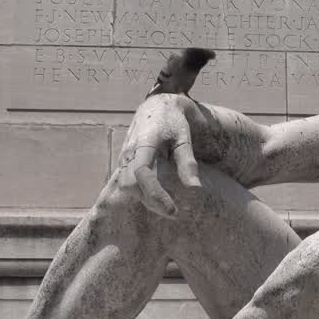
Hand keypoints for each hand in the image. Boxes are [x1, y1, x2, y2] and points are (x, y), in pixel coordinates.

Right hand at [115, 94, 201, 217]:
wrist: (157, 106)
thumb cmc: (173, 122)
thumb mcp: (184, 139)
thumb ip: (188, 163)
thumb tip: (195, 189)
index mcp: (144, 143)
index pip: (142, 174)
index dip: (154, 194)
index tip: (172, 210)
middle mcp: (129, 151)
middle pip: (129, 185)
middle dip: (149, 201)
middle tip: (173, 212)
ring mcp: (123, 157)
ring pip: (126, 186)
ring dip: (145, 199)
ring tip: (168, 206)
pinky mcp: (124, 162)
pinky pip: (128, 182)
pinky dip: (142, 192)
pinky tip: (158, 197)